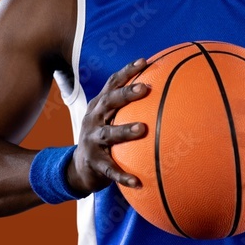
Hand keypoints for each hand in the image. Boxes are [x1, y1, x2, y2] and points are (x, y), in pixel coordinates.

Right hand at [67, 58, 149, 194]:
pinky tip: (138, 182)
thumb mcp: (110, 117)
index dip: (127, 71)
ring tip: (142, 128)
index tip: (145, 61)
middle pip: (109, 103)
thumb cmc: (104, 136)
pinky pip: (111, 170)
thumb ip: (128, 105)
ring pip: (109, 134)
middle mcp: (93, 120)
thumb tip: (164, 87)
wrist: (80, 167)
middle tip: (145, 88)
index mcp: (99, 106)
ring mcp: (92, 141)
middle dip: (125, 94)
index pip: (112, 83)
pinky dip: (123, 176)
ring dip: (125, 130)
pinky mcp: (95, 163)